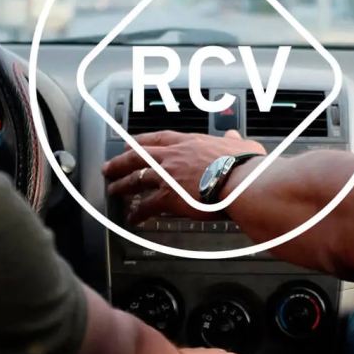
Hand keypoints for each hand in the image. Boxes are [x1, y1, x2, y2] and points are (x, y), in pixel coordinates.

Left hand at [102, 130, 264, 222]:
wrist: (240, 181)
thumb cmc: (244, 165)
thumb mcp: (240, 145)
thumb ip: (232, 140)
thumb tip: (233, 135)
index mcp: (189, 142)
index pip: (158, 138)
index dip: (142, 141)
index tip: (131, 143)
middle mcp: (173, 156)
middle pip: (138, 156)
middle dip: (121, 161)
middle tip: (110, 166)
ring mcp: (168, 176)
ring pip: (137, 178)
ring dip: (122, 185)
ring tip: (113, 190)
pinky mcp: (168, 196)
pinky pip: (147, 205)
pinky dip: (138, 212)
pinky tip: (133, 218)